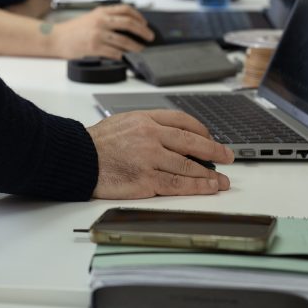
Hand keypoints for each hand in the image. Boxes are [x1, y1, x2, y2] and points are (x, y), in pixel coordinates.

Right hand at [53, 5, 154, 59]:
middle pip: (129, 23)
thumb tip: (126, 25)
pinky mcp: (94, 47)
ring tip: (140, 49)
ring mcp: (98, 34)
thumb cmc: (72, 29)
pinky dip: (122, 55)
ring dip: (135, 46)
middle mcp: (101, 21)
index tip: (145, 23)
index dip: (138, 16)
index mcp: (101, 11)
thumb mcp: (91, 17)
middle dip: (143, 31)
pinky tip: (125, 57)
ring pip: (124, 40)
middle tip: (149, 36)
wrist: (56, 37)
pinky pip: (114, 52)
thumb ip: (106, 18)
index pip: (125, 9)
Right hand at [87, 109, 233, 198]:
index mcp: (146, 119)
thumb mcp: (124, 121)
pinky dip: (196, 187)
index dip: (201, 130)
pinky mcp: (146, 181)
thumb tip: (173, 136)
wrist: (79, 158)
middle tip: (228, 156)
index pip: (182, 121)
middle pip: (192, 142)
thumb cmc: (97, 142)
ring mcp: (150, 159)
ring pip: (188, 166)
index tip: (210, 138)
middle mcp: (151, 136)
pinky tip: (208, 188)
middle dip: (214, 151)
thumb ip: (148, 126)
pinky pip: (177, 184)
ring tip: (223, 180)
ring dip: (210, 174)